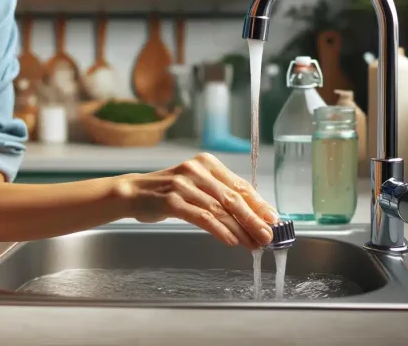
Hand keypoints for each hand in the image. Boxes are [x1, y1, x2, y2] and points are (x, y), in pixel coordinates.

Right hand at [114, 152, 278, 249]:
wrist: (134, 192)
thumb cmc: (168, 191)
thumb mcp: (196, 186)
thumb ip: (220, 195)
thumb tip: (252, 216)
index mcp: (207, 164)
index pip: (240, 185)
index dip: (259, 204)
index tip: (274, 219)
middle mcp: (197, 171)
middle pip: (233, 197)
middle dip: (254, 219)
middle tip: (268, 235)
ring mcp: (184, 185)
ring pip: (219, 210)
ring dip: (240, 229)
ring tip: (253, 244)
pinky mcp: (172, 201)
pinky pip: (201, 217)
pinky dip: (218, 230)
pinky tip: (231, 241)